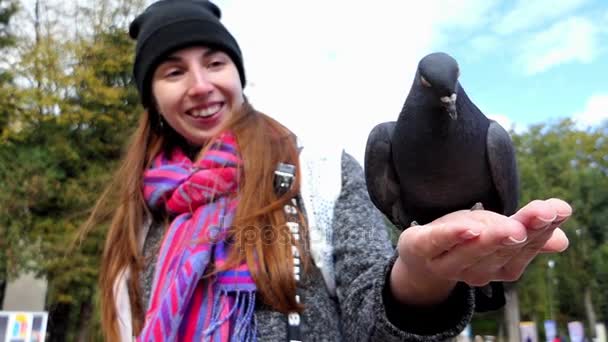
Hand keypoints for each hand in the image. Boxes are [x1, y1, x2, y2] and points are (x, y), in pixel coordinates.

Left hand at [389, 198, 570, 306]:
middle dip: (524, 231)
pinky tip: (468, 228)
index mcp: (502, 265)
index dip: (543, 228)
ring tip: (512, 226)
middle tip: (541, 215)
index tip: (559, 209)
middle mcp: (478, 270)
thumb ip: (528, 231)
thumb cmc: (466, 239)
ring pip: (473, 251)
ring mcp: (447, 263)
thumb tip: (563, 241)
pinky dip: (452, 236)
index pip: (526, 246)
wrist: (421, 255)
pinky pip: (437, 244)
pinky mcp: (420, 249)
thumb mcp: (498, 228)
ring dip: (493, 238)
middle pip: (503, 250)